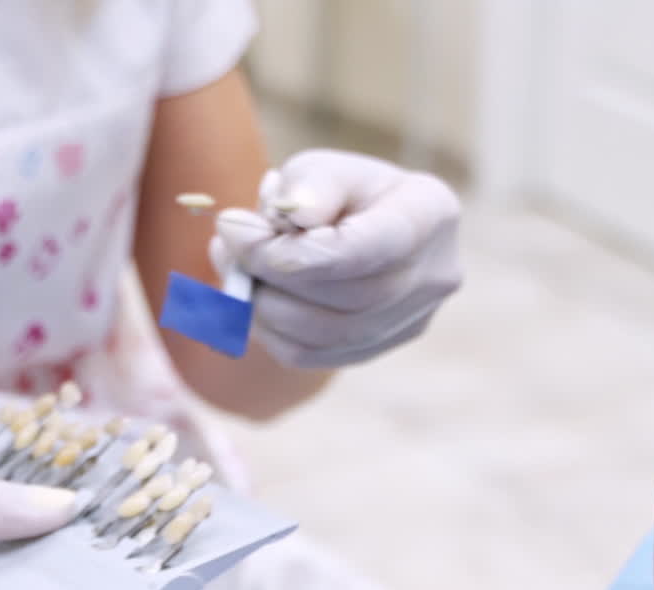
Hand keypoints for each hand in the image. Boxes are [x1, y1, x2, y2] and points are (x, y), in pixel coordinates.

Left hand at [210, 148, 460, 367]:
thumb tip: (286, 221)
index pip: (357, 252)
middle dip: (268, 275)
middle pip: (340, 298)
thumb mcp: (329, 168)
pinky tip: (252, 299)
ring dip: (261, 305)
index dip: (288, 252)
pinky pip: (312, 357)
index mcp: (429, 216)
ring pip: (321, 335)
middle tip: (223, 244)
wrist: (373, 227)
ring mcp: (409, 322)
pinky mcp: (377, 350)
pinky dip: (271, 331)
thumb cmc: (347, 192)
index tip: (232, 228)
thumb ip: (310, 186)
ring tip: (232, 266)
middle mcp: (431, 278)